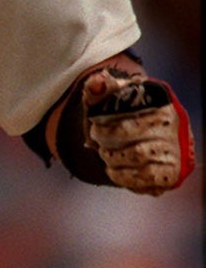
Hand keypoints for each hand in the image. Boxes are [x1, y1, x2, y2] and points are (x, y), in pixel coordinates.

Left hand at [82, 67, 195, 195]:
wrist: (145, 126)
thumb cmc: (125, 109)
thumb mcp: (111, 94)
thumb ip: (100, 87)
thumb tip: (97, 83)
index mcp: (162, 109)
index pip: (133, 126)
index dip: (108, 131)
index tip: (94, 129)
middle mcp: (173, 135)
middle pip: (139, 154)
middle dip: (111, 153)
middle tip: (98, 147)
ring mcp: (174, 157)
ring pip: (145, 172)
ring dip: (118, 167)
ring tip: (106, 158)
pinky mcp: (171, 174)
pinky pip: (150, 185)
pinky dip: (127, 181)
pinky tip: (115, 172)